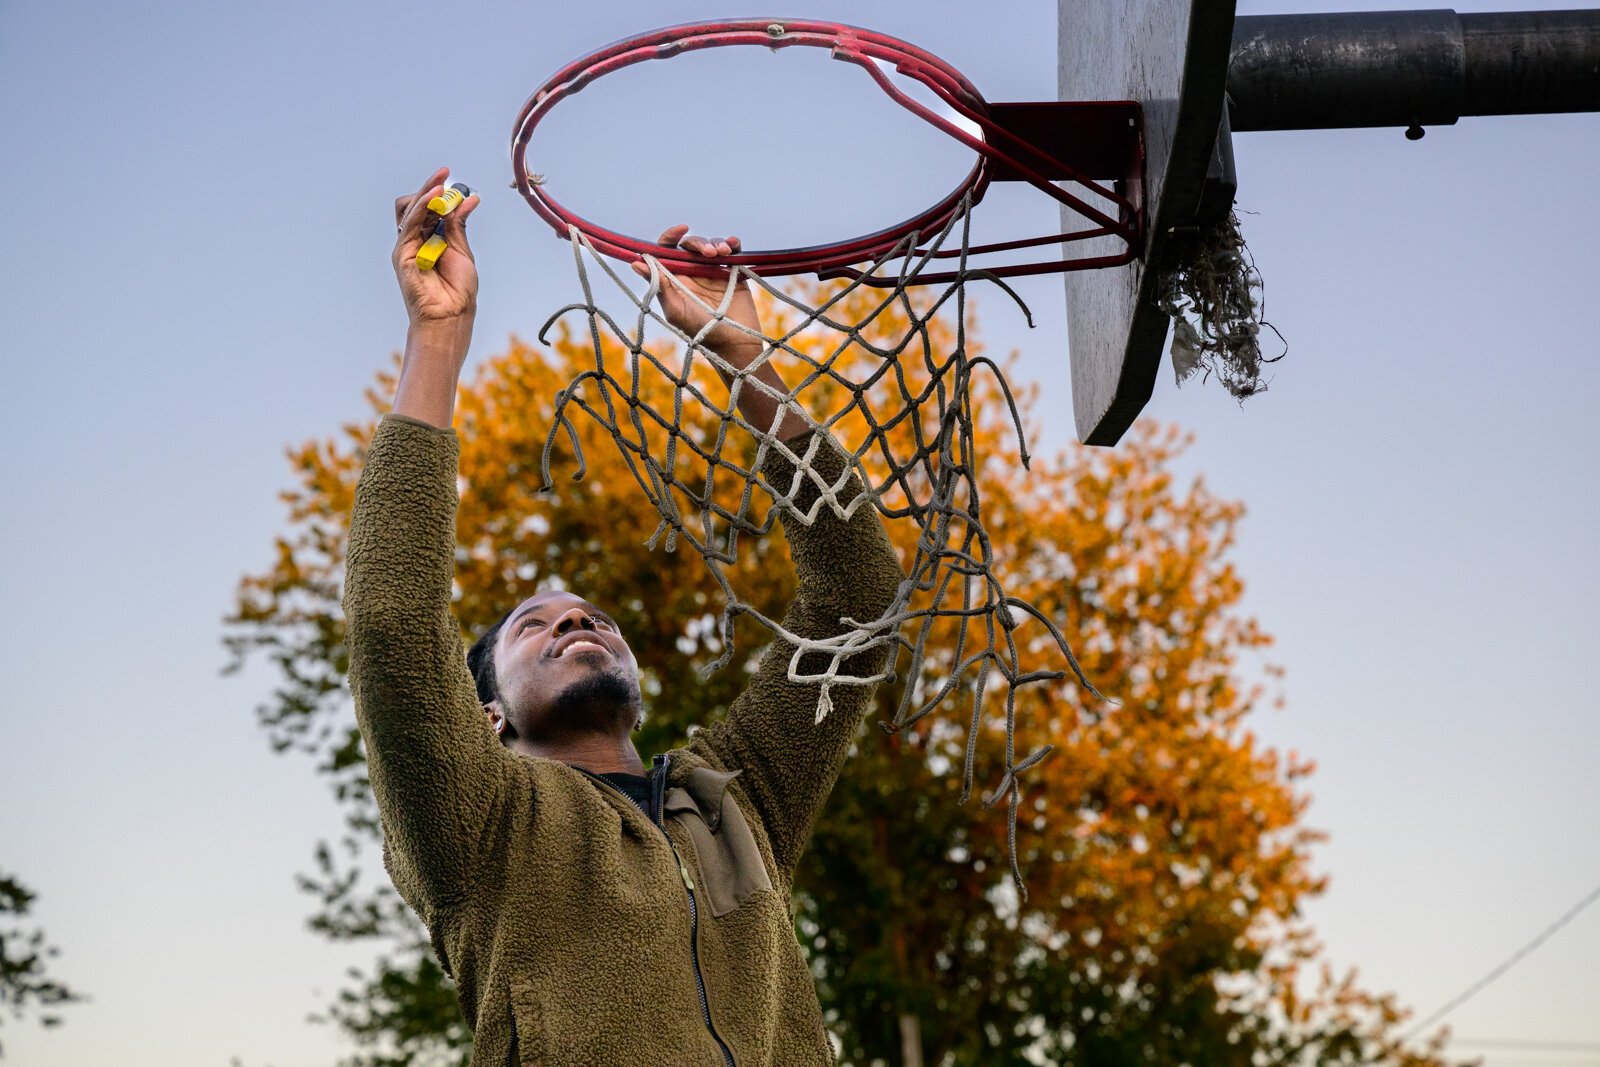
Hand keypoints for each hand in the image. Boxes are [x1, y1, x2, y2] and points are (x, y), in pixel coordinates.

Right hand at [393, 166, 480, 325]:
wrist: (451, 315)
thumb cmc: (457, 290)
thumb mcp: (462, 250)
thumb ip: (458, 225)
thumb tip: (467, 199)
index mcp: (431, 239)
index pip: (430, 209)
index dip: (441, 194)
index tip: (455, 182)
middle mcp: (416, 240)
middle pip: (416, 205)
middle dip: (430, 188)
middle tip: (444, 173)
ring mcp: (407, 246)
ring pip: (410, 210)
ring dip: (426, 193)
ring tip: (442, 182)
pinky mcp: (402, 253)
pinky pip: (410, 224)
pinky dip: (422, 207)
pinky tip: (436, 197)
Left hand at [630, 225, 762, 354]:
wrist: (732, 343)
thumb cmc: (700, 330)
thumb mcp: (675, 310)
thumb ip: (659, 286)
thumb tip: (636, 263)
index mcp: (675, 279)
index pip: (667, 251)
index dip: (670, 237)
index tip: (681, 229)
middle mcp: (692, 272)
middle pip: (690, 245)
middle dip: (698, 243)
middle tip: (708, 254)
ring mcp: (712, 271)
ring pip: (711, 245)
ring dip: (716, 243)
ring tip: (722, 254)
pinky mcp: (732, 272)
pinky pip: (731, 251)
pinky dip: (732, 244)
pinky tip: (732, 247)